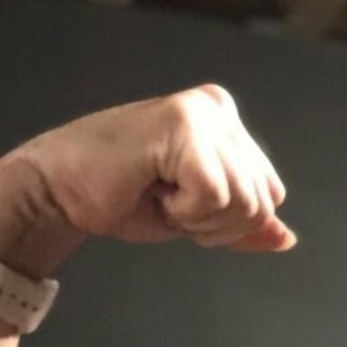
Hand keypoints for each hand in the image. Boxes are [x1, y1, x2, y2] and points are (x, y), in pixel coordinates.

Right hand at [0, 83, 295, 255]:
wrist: (60, 193)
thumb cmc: (122, 198)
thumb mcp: (197, 218)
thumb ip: (243, 225)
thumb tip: (286, 238)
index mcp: (226, 122)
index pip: (270, 195)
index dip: (230, 222)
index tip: (182, 204)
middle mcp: (219, 108)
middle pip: (261, 203)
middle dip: (216, 225)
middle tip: (167, 200)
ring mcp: (202, 113)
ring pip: (244, 203)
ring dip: (198, 219)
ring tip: (159, 193)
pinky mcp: (183, 126)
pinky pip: (215, 197)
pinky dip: (185, 211)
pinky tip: (152, 187)